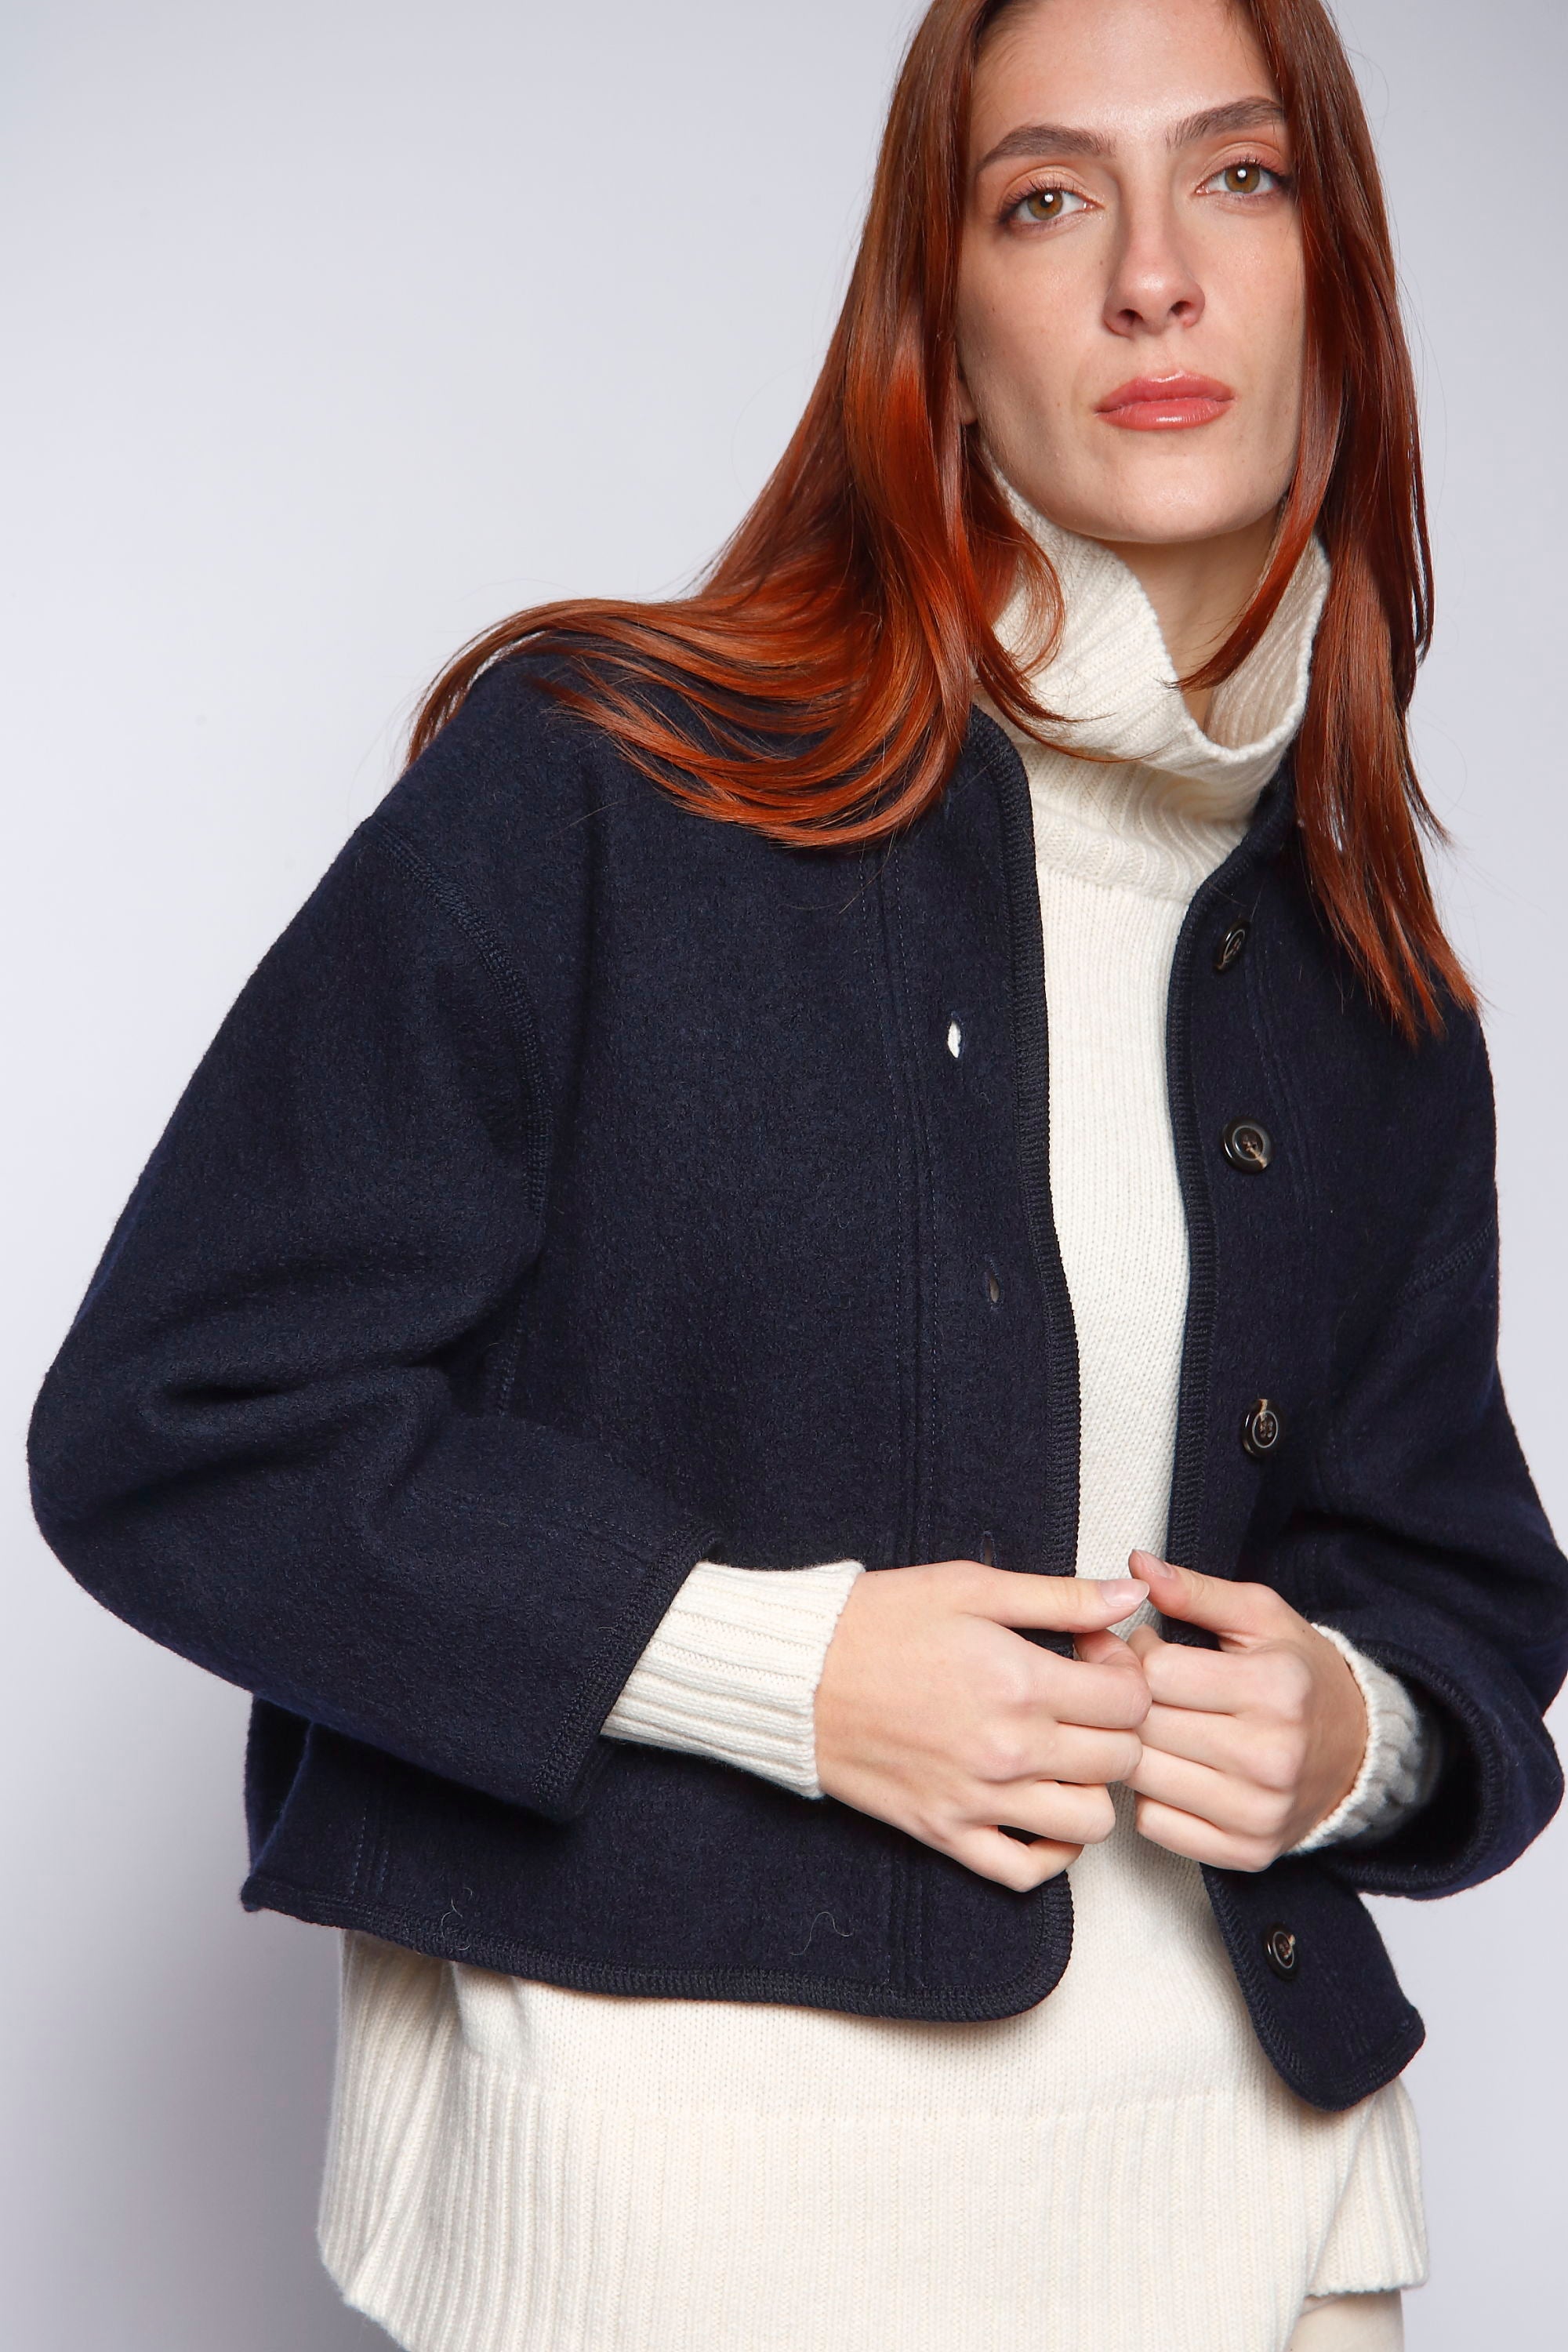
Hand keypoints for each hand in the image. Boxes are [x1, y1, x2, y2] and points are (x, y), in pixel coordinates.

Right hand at [814, 1560, 1150, 1890]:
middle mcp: (1009, 1750)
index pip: (1131, 1699)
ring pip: (1091, 1822)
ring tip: (1066, 1753)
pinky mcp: (946, 1833)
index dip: (1127, 1671)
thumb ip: (1060, 1597)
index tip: (1095, 1656)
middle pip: (1122, 1759)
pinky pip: (1026, 1872)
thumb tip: (1130, 1594)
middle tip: (1085, 1698)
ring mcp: (979, 1800)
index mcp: (1021, 1682)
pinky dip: (1050, 1852)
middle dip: (1119, 1725)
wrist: (796, 1674)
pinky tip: (1041, 1808)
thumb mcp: (971, 1587)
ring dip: (1092, 1787)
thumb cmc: (877, 1622)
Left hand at [1114, 1549, 1366, 1870]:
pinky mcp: (1246, 1851)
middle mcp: (1270, 1756)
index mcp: (1275, 1688)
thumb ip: (1196, 1591)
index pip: (1157, 1671)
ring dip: (1133, 1747)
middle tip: (1136, 1685)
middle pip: (1145, 1724)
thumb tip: (1138, 1564)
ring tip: (1152, 1723)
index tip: (1146, 1647)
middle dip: (1127, 1699)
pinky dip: (1149, 1795)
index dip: (1136, 1653)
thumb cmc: (1298, 1675)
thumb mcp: (1260, 1617)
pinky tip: (1171, 1767)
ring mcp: (1258, 1811)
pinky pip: (1154, 1822)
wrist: (1355, 1751)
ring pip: (1141, 1776)